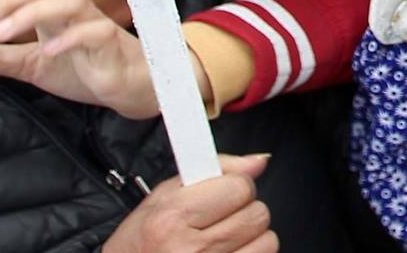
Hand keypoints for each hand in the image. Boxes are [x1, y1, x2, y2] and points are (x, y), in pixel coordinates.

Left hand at [0, 0, 160, 119]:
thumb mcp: (30, 65)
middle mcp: (74, 7)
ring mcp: (94, 23)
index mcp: (54, 5)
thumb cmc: (81, 67)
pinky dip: (68, 37)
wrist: (126, 86)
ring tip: (0, 36)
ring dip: (31, 13)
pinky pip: (94, 31)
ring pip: (69, 0)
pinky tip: (46, 51)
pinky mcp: (110, 45)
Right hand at [103, 153, 276, 252]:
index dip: (234, 186)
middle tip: (218, 220)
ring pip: (266, 241)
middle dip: (243, 212)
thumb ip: (214, 170)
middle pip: (257, 214)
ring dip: (250, 238)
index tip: (222, 193)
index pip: (239, 187)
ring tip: (221, 240)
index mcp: (172, 219)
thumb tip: (257, 162)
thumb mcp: (162, 197)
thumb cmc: (140, 242)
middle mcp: (191, 250)